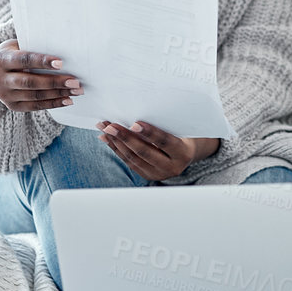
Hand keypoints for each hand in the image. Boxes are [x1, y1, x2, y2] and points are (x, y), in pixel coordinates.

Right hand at [0, 40, 81, 112]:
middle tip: (75, 82)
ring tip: (76, 91)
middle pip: (30, 82)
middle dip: (55, 82)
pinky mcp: (12, 106)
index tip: (61, 63)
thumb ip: (35, 49)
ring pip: (35, 96)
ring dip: (58, 94)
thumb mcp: (19, 46)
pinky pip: (35, 107)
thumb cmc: (16, 52)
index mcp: (1, 59)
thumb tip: (66, 54)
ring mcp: (4, 95)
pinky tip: (67, 100)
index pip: (23, 60)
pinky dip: (53, 103)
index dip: (42, 61)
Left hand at [97, 119, 218, 181]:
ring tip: (105, 128)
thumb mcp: (180, 128)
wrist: (186, 152)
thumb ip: (164, 124)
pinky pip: (129, 162)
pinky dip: (117, 149)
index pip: (165, 142)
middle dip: (125, 137)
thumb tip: (138, 115)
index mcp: (183, 153)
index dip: (149, 133)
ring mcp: (159, 174)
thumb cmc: (182, 134)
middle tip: (110, 125)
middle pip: (145, 152)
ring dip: (116, 142)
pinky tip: (107, 138)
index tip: (134, 123)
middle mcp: (172, 167)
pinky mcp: (148, 175)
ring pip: (133, 158)